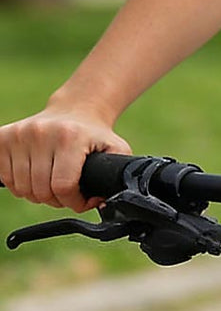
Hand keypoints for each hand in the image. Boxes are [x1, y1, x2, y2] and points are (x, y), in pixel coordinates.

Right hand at [0, 108, 131, 212]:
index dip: (73, 201)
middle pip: (40, 191)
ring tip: (51, 179)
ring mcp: (20, 134)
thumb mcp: (116, 149)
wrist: (75, 109)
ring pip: (20, 188)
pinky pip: (4, 177)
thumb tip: (104, 201)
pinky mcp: (3, 137)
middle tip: (66, 188)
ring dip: (36, 193)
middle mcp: (41, 133)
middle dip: (55, 198)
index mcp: (70, 137)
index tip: (81, 199)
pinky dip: (18, 183)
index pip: (63, 186)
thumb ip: (119, 174)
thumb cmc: (94, 135)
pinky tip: (33, 172)